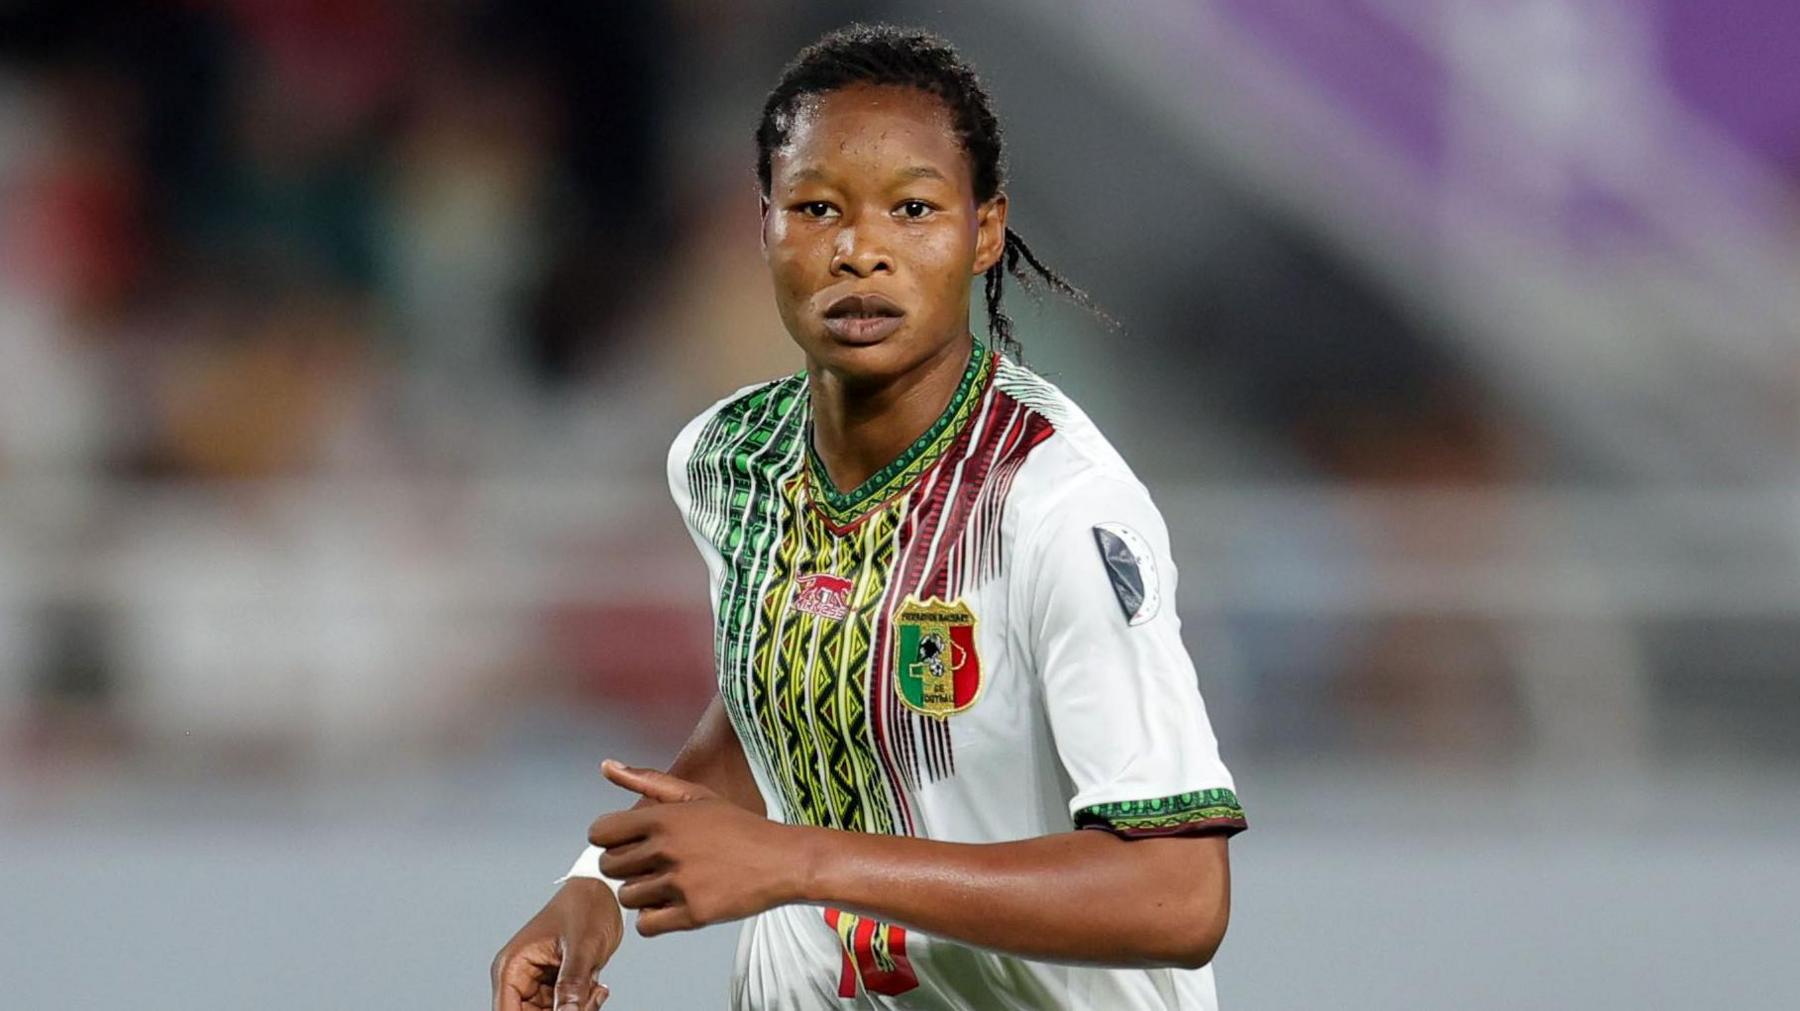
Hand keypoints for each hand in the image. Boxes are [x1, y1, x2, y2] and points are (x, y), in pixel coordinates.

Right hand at [491, 877, 621, 1010]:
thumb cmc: (587, 907)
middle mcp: (520, 977)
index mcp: (512, 966)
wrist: (606, 894)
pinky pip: (565, 1009)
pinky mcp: (556, 985)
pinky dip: (583, 1006)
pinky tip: (596, 987)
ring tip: (594, 989)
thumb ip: (572, 986)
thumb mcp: (582, 948)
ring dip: (577, 1010)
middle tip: (587, 1002)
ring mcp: (538, 983)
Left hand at [592, 759, 811, 936]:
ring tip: (668, 883)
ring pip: (626, 897)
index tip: (626, 843)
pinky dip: (654, 919)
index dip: (609, 839)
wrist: (782, 860)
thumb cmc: (738, 828)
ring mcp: (679, 883)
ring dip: (641, 894)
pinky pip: (645, 925)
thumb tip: (606, 766)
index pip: (599, 833)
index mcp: (663, 818)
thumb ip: (647, 781)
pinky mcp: (692, 914)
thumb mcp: (696, 795)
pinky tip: (673, 904)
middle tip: (651, 864)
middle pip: (609, 867)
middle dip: (625, 867)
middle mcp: (667, 849)